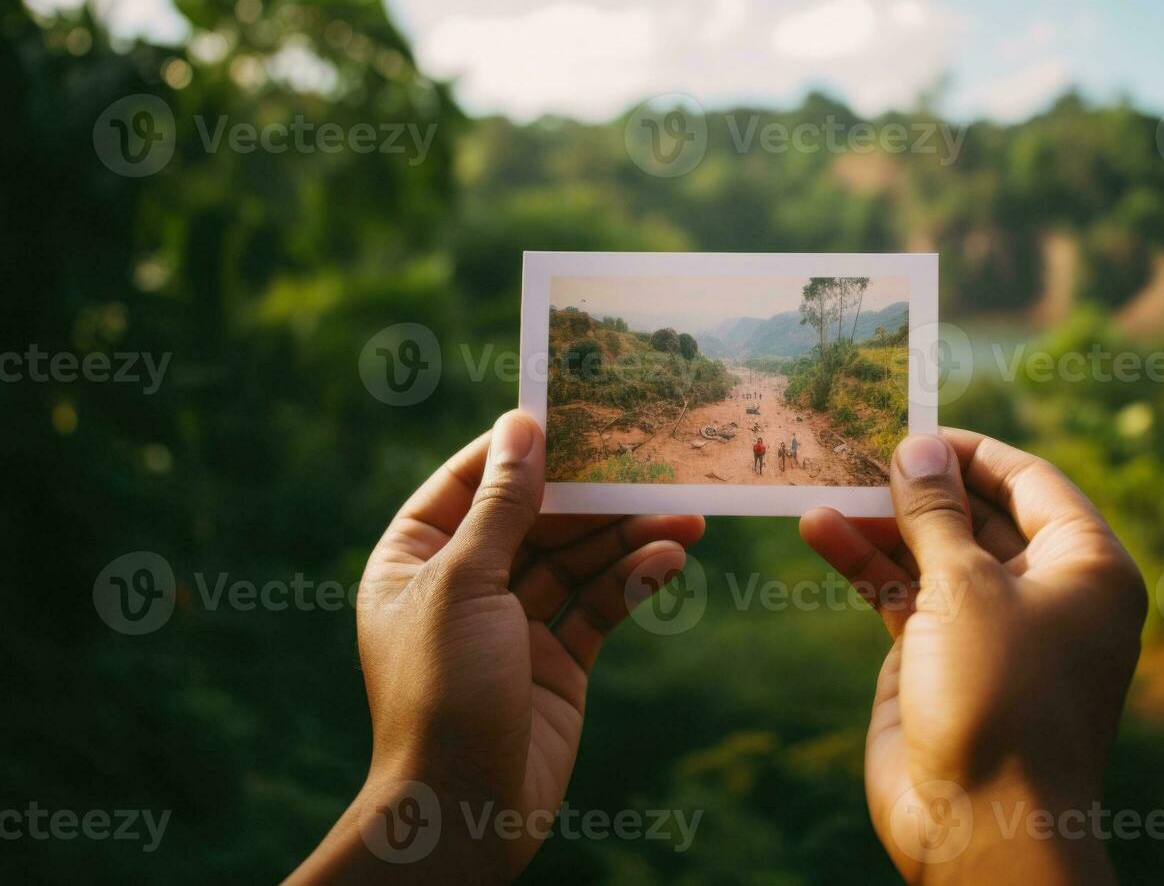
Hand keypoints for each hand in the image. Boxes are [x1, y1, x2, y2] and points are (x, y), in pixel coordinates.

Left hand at [290, 411, 703, 882]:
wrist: (463, 812)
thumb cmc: (443, 690)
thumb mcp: (465, 582)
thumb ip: (502, 504)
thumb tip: (521, 424)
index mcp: (414, 561)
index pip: (468, 483)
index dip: (518, 450)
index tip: (573, 415)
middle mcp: (461, 587)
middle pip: (534, 520)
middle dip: (593, 498)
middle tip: (652, 467)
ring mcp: (511, 626)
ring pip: (575, 562)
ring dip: (626, 538)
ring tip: (685, 516)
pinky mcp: (556, 662)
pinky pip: (597, 606)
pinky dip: (633, 581)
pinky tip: (669, 559)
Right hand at [800, 429, 1145, 884]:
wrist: (982, 825)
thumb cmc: (999, 696)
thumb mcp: (965, 587)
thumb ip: (935, 511)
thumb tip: (916, 446)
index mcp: (1085, 566)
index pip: (1029, 479)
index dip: (969, 449)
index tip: (911, 426)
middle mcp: (1044, 590)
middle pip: (977, 512)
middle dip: (917, 483)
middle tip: (857, 449)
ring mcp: (990, 626)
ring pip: (933, 551)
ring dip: (881, 519)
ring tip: (825, 482)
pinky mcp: (940, 658)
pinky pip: (903, 593)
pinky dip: (865, 563)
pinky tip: (819, 530)